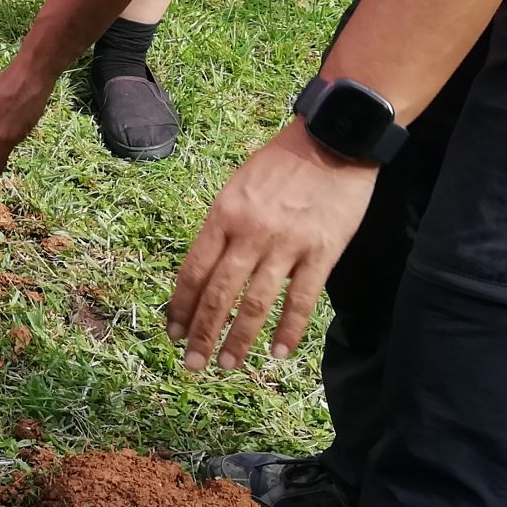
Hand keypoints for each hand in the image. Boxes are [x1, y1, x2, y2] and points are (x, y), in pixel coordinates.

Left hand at [166, 123, 376, 371]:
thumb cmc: (282, 163)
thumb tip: (207, 270)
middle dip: (202, 334)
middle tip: (192, 365)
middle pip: (219, 294)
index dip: (181, 307)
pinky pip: (301, 300)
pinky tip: (278, 354)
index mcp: (224, 215)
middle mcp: (250, 233)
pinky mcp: (322, 252)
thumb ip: (223, 227)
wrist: (333, 141)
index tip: (173, 332)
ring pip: (256, 303)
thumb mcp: (237, 187)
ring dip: (239, 339)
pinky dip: (288, 331)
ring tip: (227, 365)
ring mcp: (286, 245)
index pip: (194, 271)